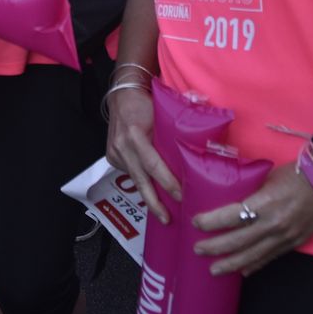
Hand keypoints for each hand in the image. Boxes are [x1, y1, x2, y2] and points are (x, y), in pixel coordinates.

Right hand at [104, 84, 179, 224]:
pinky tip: (151, 193)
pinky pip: (129, 173)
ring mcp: (114, 152)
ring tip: (163, 215)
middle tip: (168, 219)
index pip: (153, 163)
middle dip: (155, 202)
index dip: (167, 181)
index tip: (181, 196)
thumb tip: (201, 150)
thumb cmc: (147, 102)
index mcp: (135, 134)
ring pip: (134, 179)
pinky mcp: (111, 156)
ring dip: (148, 197)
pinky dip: (141, 182)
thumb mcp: (162, 113)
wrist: (122, 93)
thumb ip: (175, 132)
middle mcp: (122, 145)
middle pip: (140, 179)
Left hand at [191, 165, 312, 276]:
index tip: (196, 222)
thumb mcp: (266, 177)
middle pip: (238, 241)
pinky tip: (243, 271)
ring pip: (253, 255)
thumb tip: (226, 195)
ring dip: (231, 264)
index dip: (211, 221)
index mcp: (264, 203)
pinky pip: (270, 258)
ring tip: (214, 269)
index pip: (231, 216)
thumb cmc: (294, 174)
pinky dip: (255, 265)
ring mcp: (284, 236)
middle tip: (198, 249)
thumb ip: (249, 191)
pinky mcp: (294, 243)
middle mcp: (273, 224)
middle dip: (215, 247)